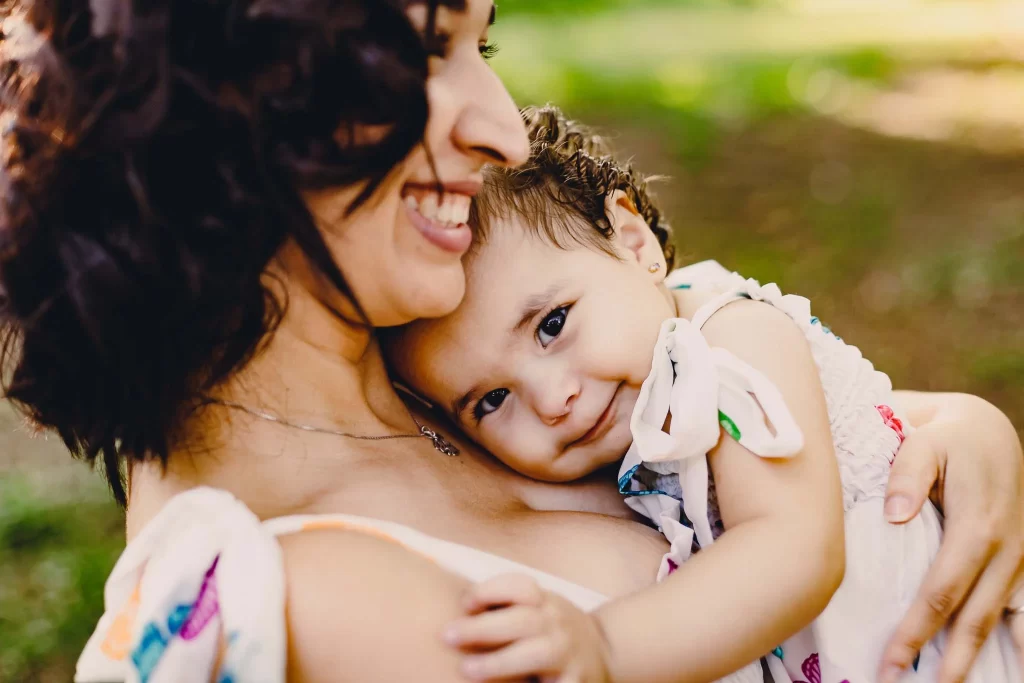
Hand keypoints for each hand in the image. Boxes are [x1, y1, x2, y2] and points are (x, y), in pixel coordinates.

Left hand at [443, 573, 610, 682]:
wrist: (605, 653)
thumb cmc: (552, 630)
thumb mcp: (537, 609)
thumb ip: (504, 607)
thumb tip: (459, 609)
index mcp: (546, 601)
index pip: (521, 586)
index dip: (491, 590)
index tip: (464, 603)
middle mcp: (559, 623)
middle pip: (522, 620)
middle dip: (483, 628)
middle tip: (446, 636)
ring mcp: (569, 654)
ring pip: (536, 653)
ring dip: (499, 661)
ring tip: (467, 669)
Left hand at [879, 394, 1023, 682]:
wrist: (987, 431)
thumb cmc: (945, 439)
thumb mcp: (923, 444)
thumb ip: (907, 476)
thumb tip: (894, 515)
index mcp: (978, 526)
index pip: (942, 590)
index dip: (918, 629)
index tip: (892, 661)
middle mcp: (1007, 550)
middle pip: (974, 617)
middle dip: (946, 661)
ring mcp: (1022, 559)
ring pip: (999, 620)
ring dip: (978, 657)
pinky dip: (1020, 639)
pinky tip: (1016, 667)